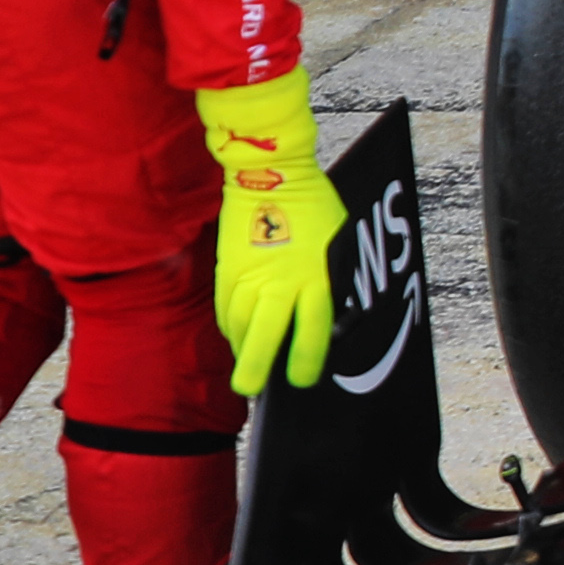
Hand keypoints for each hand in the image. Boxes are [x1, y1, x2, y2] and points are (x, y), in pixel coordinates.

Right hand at [197, 72, 338, 394]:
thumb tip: (329, 318)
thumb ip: (329, 282)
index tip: (302, 379)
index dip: (307, 358)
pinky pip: (225, 307)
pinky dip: (230, 326)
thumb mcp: (338, 246)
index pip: (312, 328)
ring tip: (247, 368)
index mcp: (316, 275)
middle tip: (253, 390)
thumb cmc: (315, 208)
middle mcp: (281, 280)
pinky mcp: (227, 268)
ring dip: (243, 349)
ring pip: (240, 324)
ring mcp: (250, 275)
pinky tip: (235, 336)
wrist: (272, 174)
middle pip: (266, 334)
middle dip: (258, 366)